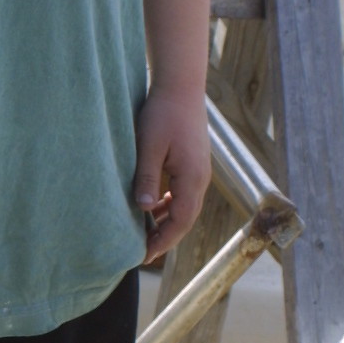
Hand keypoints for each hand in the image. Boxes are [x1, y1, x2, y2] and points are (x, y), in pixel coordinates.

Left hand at [134, 87, 209, 262]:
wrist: (181, 86)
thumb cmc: (163, 113)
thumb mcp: (149, 146)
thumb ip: (147, 177)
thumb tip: (144, 209)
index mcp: (192, 178)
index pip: (180, 221)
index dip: (162, 241)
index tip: (144, 256)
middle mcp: (201, 179)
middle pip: (185, 219)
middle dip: (165, 237)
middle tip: (142, 252)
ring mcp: (199, 171)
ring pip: (185, 206)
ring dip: (167, 221)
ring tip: (145, 234)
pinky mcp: (194, 163)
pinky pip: (183, 192)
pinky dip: (169, 204)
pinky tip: (153, 207)